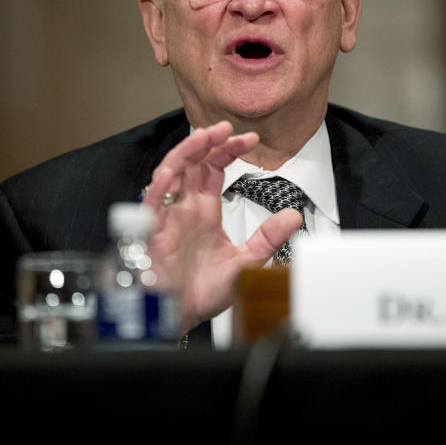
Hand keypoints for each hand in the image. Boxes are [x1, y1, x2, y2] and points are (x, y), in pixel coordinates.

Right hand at [142, 121, 301, 334]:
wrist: (181, 316)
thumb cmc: (202, 291)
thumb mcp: (246, 261)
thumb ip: (268, 238)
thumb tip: (293, 216)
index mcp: (204, 210)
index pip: (215, 168)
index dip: (229, 149)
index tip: (249, 139)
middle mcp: (185, 208)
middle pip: (193, 162)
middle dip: (208, 141)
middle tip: (227, 128)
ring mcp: (168, 216)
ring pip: (171, 173)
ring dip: (186, 153)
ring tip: (204, 137)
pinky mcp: (152, 231)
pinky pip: (151, 202)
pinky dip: (160, 185)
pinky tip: (173, 171)